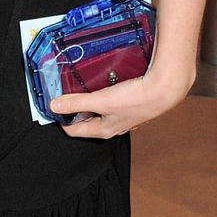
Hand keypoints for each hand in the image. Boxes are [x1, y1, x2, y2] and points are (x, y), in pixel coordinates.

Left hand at [50, 52, 194, 138]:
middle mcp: (113, 127)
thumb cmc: (135, 99)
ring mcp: (124, 117)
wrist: (164, 90)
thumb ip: (76, 102)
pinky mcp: (132, 106)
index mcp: (103, 130)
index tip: (52, 106)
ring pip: (100, 112)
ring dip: (90, 102)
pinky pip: (112, 104)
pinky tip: (105, 85)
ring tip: (82, 87)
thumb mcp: (100, 101)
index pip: (74, 131)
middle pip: (87, 121)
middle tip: (64, 94)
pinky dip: (104, 96)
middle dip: (74, 109)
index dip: (61, 119)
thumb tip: (54, 106)